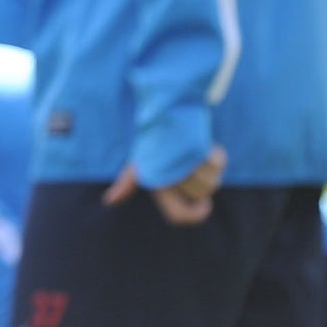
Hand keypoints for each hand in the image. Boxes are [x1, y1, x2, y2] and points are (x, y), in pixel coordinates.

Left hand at [105, 144, 226, 224]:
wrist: (164, 110)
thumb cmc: (150, 139)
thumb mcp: (136, 160)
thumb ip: (127, 183)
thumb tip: (108, 201)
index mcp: (155, 182)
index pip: (178, 215)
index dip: (196, 214)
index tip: (204, 204)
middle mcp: (170, 176)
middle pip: (202, 195)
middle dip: (203, 183)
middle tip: (191, 164)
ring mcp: (184, 163)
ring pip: (211, 181)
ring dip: (210, 169)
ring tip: (195, 154)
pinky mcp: (198, 149)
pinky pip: (217, 163)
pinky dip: (216, 155)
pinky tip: (204, 146)